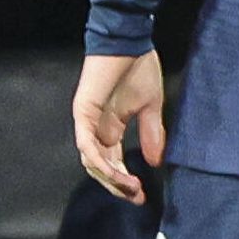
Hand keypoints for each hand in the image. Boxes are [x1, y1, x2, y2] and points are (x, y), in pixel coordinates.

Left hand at [73, 51, 167, 201]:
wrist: (128, 42)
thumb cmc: (138, 69)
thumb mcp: (150, 107)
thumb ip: (151, 134)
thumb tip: (155, 163)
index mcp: (110, 128)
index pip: (113, 162)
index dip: (125, 182)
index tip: (142, 196)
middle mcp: (95, 129)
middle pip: (100, 167)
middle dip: (117, 185)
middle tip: (136, 197)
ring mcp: (87, 122)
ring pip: (91, 160)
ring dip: (110, 177)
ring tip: (130, 186)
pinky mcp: (83, 113)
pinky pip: (87, 143)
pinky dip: (99, 159)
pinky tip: (114, 170)